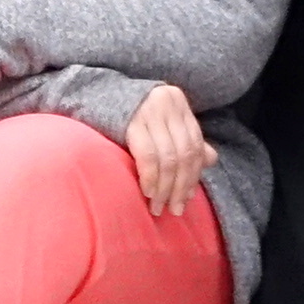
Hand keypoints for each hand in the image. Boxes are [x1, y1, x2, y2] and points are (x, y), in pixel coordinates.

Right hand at [122, 82, 212, 217]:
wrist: (92, 95)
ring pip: (168, 158)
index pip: (194, 144)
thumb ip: (185, 138)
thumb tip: (211, 159)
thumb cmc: (127, 114)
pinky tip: (148, 191)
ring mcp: (149, 110)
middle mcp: (167, 102)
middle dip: (181, 186)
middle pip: (183, 153)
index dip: (193, 174)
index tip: (187, 197)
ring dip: (165, 188)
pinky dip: (151, 177)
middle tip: (175, 208)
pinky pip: (148, 156)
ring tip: (158, 206)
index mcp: (178, 101)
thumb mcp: (160, 122)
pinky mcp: (130, 121)